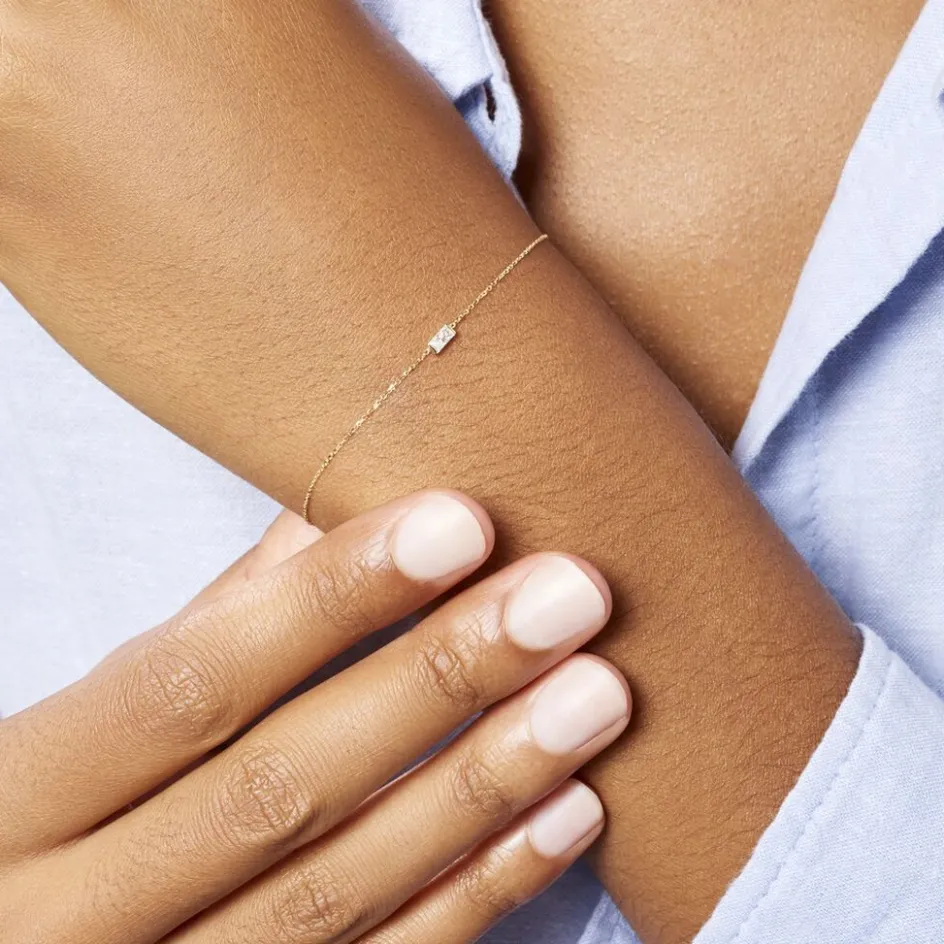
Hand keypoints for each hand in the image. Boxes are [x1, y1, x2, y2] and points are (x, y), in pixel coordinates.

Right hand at [0, 490, 629, 943]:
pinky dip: (479, 893)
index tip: (458, 522)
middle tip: (567, 596)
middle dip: (436, 682)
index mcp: (16, 804)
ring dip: (483, 786)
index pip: (186, 685)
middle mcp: (75, 916)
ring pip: (341, 890)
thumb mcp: (90, 721)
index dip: (326, 604)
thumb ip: (212, 625)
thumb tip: (327, 509)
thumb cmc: (57, 813)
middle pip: (279, 788)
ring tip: (595, 692)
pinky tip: (569, 811)